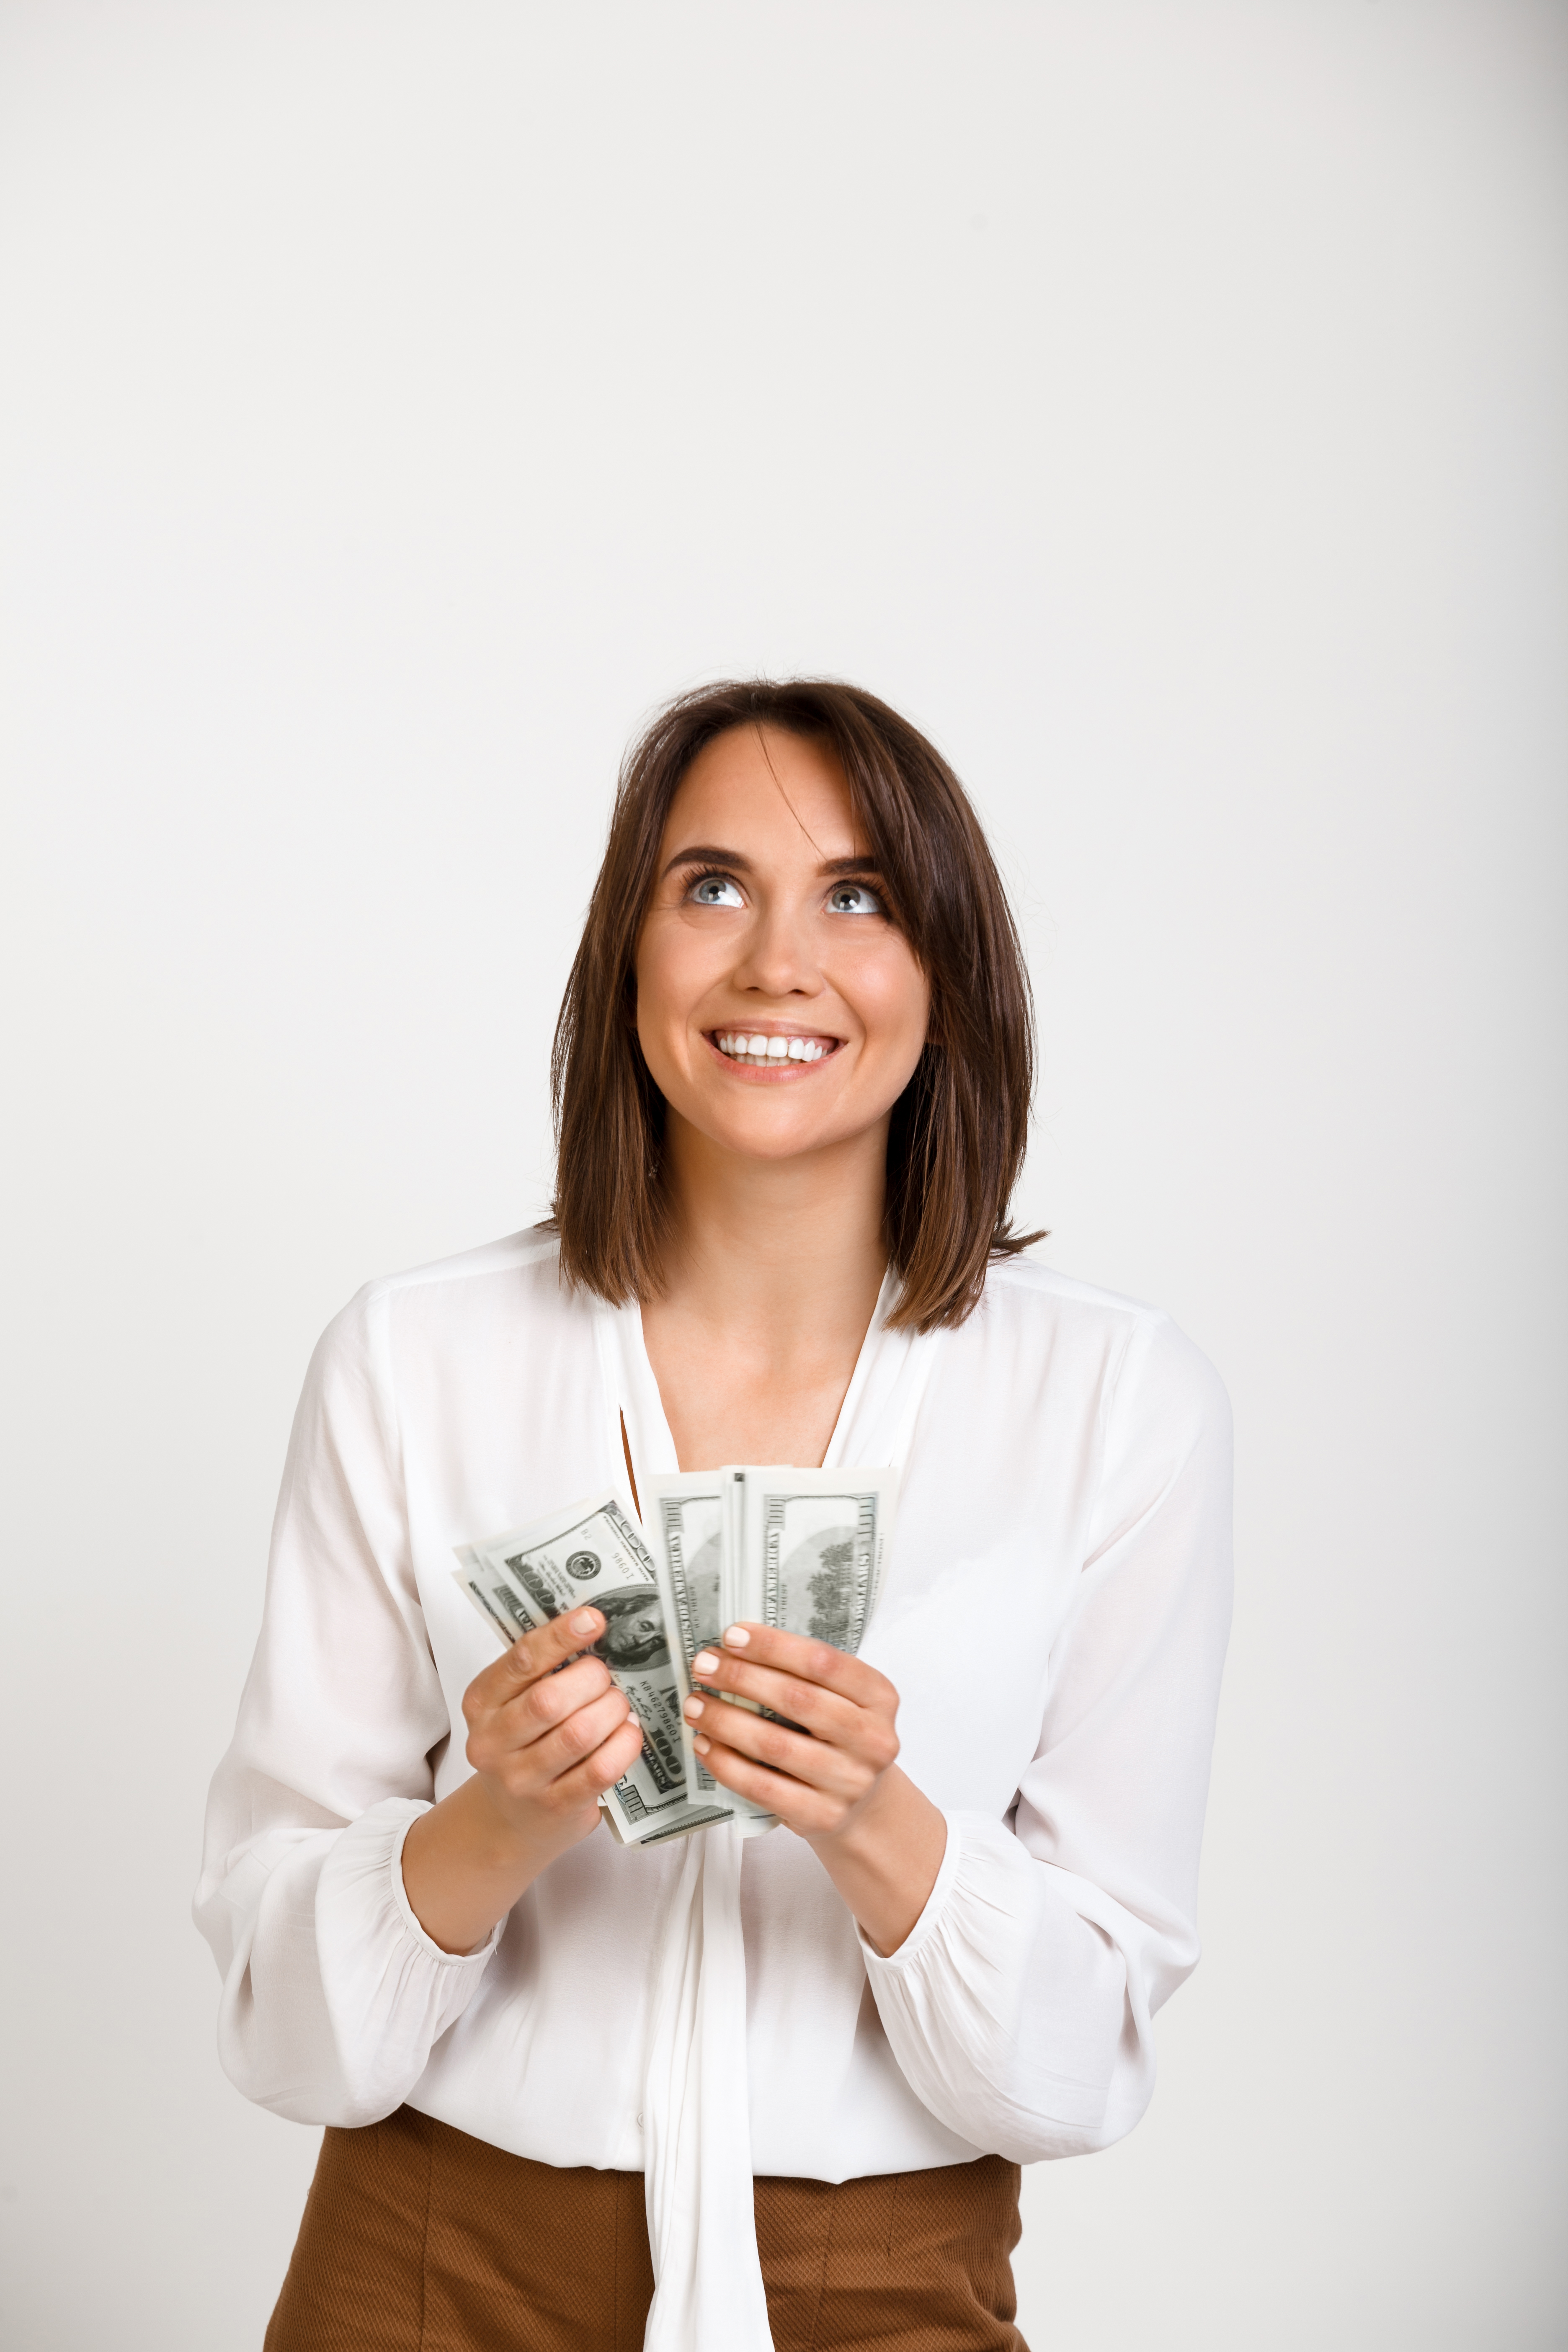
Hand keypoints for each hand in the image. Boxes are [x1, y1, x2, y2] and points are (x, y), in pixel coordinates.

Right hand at [401, 1606, 645, 1953]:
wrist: (509, 1820)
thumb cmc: (522, 1745)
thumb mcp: (513, 1704)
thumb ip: (540, 1670)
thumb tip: (593, 1626)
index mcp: (482, 1702)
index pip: (521, 1661)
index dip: (560, 1636)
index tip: (594, 1619)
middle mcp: (493, 1742)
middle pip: (549, 1699)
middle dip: (592, 1678)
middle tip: (608, 1674)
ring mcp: (522, 1779)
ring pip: (578, 1734)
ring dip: (611, 1710)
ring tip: (620, 1703)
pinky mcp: (555, 1807)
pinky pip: (599, 1770)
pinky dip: (623, 1745)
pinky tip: (629, 1732)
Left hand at [684, 1622, 946, 1954]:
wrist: (864, 1805)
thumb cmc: (839, 1737)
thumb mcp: (842, 1699)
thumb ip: (804, 1675)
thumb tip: (734, 1649)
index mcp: (879, 1696)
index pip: (823, 1662)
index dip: (774, 1646)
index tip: (732, 1636)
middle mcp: (873, 1739)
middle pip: (798, 1700)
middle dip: (742, 1678)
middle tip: (703, 1666)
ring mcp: (850, 1782)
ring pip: (775, 1745)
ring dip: (725, 1721)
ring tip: (695, 1705)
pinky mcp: (822, 1816)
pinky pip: (763, 1787)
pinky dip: (727, 1764)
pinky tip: (705, 1745)